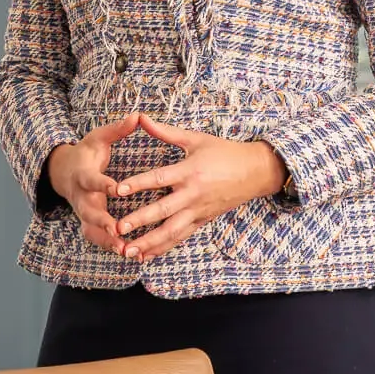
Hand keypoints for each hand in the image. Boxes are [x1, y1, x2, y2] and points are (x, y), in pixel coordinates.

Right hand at [46, 114, 142, 253]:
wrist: (64, 172)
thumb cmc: (86, 153)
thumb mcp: (98, 138)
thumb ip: (117, 130)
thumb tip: (138, 115)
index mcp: (84, 175)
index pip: (93, 180)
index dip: (103, 184)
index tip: (117, 188)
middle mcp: (81, 197)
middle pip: (88, 212)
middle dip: (102, 222)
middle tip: (118, 231)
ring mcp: (83, 213)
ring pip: (92, 231)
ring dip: (107, 242)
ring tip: (125, 251)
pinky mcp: (88, 224)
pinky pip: (97, 239)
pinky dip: (110, 248)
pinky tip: (130, 255)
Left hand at [112, 116, 289, 261]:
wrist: (256, 171)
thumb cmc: (225, 152)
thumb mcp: (196, 139)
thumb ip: (166, 132)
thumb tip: (141, 118)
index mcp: (190, 171)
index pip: (160, 179)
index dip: (138, 184)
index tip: (119, 190)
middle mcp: (193, 194)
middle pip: (163, 209)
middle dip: (140, 220)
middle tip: (118, 228)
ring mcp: (198, 210)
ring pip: (172, 230)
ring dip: (150, 242)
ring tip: (129, 251)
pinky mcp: (202, 220)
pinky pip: (181, 236)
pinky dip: (163, 247)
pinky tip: (146, 255)